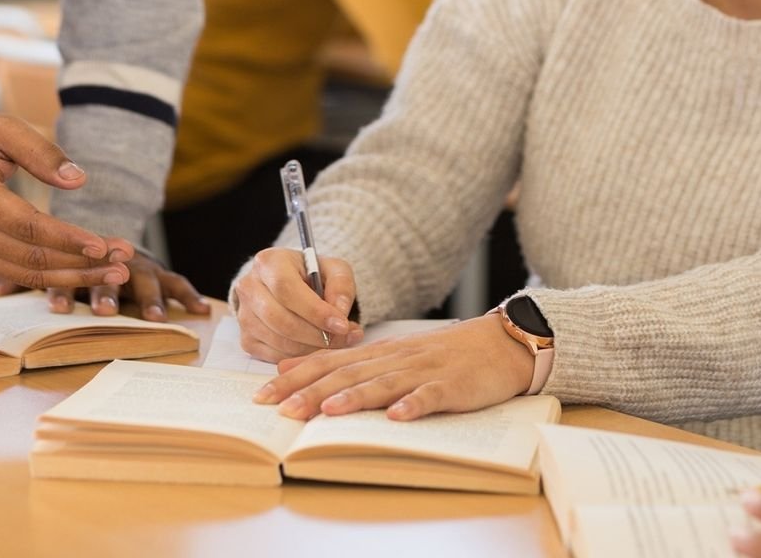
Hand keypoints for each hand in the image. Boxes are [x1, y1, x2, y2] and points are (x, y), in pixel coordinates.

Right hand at [0, 108, 134, 288]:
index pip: (28, 227)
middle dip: (83, 263)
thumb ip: (40, 152)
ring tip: (115, 272)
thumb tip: (79, 180)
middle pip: (31, 258)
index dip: (69, 239)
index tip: (106, 245)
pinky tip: (84, 271)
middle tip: (126, 263)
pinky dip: (51, 275)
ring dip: (73, 276)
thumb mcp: (0, 127)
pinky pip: (14, 273)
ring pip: (25, 273)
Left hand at [0, 252, 211, 318]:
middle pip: (110, 275)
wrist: (103, 242)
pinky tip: (201, 312)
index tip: (57, 307)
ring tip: (155, 319)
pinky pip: (176, 282)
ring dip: (149, 299)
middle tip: (103, 311)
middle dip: (107, 293)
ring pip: (146, 278)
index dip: (64, 289)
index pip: (70, 272)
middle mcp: (110, 260)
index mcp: (80, 258)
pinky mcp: (158, 272)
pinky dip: (187, 295)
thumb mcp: (42, 263)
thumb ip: (17, 277)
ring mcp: (138, 265)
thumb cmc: (68, 257)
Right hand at [232, 247, 360, 361]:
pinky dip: (299, 357)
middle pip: (279, 319)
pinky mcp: (247, 338)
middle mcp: (249, 287)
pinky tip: (317, 348)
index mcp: (269, 262)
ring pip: (277, 340)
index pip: (286, 289)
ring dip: (311, 348)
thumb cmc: (313, 275)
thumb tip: (339, 314)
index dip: (314, 311)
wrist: (289, 284)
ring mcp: (244, 315)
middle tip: (343, 338)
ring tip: (337, 343)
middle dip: (315, 334)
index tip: (341, 325)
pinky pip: (273, 355)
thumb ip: (341, 286)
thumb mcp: (334, 270)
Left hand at [251, 314, 533, 420]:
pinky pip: (430, 396)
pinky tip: (396, 417)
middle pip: (347, 374)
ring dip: (355, 397)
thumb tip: (291, 367)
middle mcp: (395, 360)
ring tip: (329, 411)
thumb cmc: (442, 357)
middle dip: (312, 391)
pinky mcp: (451, 386)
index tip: (261, 396)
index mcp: (378, 354)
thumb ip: (345, 363)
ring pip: (383, 383)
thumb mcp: (390, 354)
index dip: (294, 378)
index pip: (327, 363)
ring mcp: (423, 372)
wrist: (499, 344)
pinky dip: (413, 405)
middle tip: (281, 410)